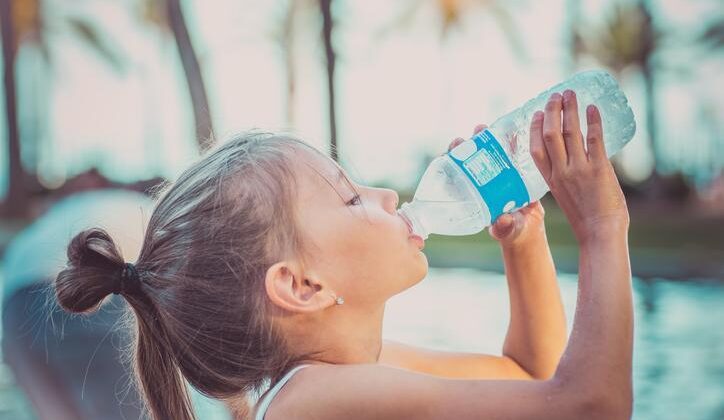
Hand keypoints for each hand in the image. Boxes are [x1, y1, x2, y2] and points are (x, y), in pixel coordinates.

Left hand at [446, 125, 546, 247]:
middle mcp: (482, 181)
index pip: (457, 175)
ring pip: (487, 151)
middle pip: (470, 159)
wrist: (531, 225)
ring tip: (481, 128)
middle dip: (465, 146)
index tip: (450, 152)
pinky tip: (509, 129)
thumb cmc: (514, 230)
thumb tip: (502, 221)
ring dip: (483, 138)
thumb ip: (504, 227)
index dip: (451, 162)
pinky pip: (509, 151)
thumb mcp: (508, 229)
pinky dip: (508, 140)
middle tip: (465, 139)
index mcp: (474, 194)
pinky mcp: (513, 168)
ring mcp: (497, 173)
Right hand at [529, 90, 628, 243]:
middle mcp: (561, 172)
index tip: (537, 113)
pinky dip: (593, 121)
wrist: (600, 233)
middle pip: (550, 134)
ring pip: (570, 132)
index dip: (534, 128)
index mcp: (550, 180)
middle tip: (555, 95)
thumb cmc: (585, 218)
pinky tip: (593, 108)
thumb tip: (573, 158)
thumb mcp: (565, 196)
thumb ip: (564, 177)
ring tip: (571, 94)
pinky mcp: (599, 169)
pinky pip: (594, 139)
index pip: (536, 148)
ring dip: (570, 109)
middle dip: (552, 111)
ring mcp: (579, 170)